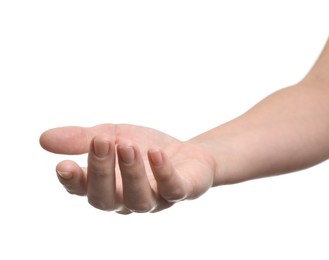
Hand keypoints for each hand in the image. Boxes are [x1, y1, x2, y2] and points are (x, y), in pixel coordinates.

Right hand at [40, 124, 215, 212]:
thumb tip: (43, 139)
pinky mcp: (180, 192)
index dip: (73, 182)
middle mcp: (126, 199)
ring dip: (130, 173)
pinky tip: (155, 153)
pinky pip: (172, 189)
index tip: (64, 165)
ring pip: (138, 199)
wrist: (184, 153)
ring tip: (127, 145)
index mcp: (107, 186)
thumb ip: (82, 139)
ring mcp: (154, 199)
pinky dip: (163, 173)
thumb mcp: (112, 135)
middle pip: (106, 198)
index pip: (83, 190)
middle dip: (101, 171)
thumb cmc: (144, 147)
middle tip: (101, 142)